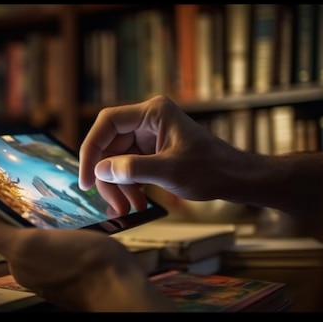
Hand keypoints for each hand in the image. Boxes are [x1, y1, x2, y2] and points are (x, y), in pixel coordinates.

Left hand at [0, 195, 175, 310]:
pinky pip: (57, 244)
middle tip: (19, 184)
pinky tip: (71, 221)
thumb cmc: (84, 266)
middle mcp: (30, 267)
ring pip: (35, 236)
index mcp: (17, 258)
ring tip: (47, 198)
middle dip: (11, 208)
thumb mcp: (30, 245)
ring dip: (37, 218)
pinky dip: (57, 230)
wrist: (121, 288)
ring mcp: (52, 269)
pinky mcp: (72, 269)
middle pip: (9, 231)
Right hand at [79, 95, 245, 213]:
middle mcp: (147, 121)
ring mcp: (148, 137)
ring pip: (116, 160)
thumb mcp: (170, 171)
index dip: (91, 149)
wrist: (235, 179)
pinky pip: (127, 167)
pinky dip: (127, 186)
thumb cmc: (212, 169)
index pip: (107, 123)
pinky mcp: (150, 153)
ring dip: (118, 186)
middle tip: (114, 204)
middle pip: (109, 145)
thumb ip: (133, 169)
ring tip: (129, 208)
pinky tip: (135, 203)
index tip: (87, 178)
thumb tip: (100, 170)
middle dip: (108, 177)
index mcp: (153, 113)